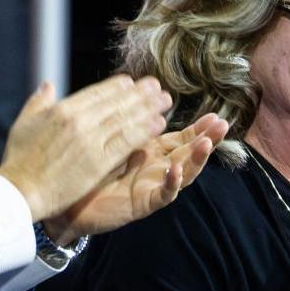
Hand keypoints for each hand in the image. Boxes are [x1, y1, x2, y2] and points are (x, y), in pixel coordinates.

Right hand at [0, 75, 172, 223]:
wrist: (19, 191)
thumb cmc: (19, 160)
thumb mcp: (24, 123)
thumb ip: (40, 102)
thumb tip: (49, 85)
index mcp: (62, 110)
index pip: (97, 93)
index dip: (118, 87)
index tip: (133, 82)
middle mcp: (78, 121)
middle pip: (117, 103)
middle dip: (140, 94)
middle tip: (158, 87)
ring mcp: (90, 140)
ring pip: (125, 119)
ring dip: (148, 108)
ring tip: (165, 102)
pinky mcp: (98, 161)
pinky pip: (127, 142)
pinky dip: (144, 131)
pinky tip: (159, 124)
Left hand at [42, 113, 228, 244]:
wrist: (67, 202)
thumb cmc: (87, 170)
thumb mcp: (108, 137)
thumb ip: (121, 117)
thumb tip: (129, 86)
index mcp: (152, 153)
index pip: (181, 138)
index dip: (199, 128)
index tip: (215, 115)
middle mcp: (157, 170)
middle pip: (189, 154)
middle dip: (207, 139)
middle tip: (222, 125)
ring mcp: (152, 187)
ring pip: (183, 174)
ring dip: (196, 159)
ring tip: (206, 144)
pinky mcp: (142, 204)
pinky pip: (162, 195)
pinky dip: (170, 184)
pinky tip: (176, 171)